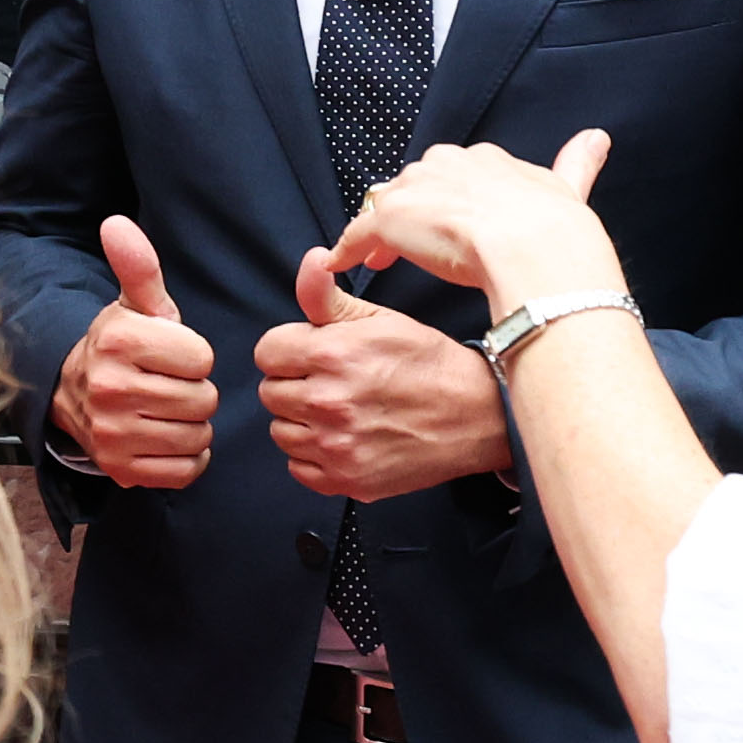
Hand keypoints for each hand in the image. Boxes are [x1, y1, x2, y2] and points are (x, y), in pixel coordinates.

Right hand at [54, 216, 216, 487]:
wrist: (73, 394)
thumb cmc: (121, 346)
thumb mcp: (135, 305)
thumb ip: (139, 267)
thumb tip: (116, 222)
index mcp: (118, 341)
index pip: (202, 359)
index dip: (194, 357)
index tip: (170, 355)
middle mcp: (110, 389)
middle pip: (203, 400)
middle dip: (196, 392)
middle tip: (169, 385)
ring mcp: (113, 435)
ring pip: (197, 437)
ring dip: (192, 426)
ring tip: (166, 410)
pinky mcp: (121, 470)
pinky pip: (185, 471)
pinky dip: (186, 459)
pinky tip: (165, 438)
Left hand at [251, 259, 514, 501]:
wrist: (476, 416)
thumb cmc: (429, 364)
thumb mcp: (380, 319)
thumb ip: (329, 297)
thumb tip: (309, 261)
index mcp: (331, 355)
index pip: (266, 353)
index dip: (288, 350)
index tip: (310, 355)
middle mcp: (328, 402)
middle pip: (270, 393)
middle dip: (294, 384)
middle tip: (330, 382)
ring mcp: (336, 446)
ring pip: (281, 432)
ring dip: (301, 421)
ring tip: (338, 411)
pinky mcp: (347, 480)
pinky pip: (299, 468)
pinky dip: (314, 456)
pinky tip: (343, 439)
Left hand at [313, 131, 626, 318]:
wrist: (534, 248)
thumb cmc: (555, 230)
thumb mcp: (569, 189)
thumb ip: (577, 164)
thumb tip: (596, 139)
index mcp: (485, 159)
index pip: (453, 172)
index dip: (446, 199)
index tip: (448, 221)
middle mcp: (446, 164)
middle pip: (414, 185)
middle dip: (411, 211)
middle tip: (411, 242)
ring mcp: (415, 189)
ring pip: (385, 206)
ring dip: (381, 231)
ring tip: (377, 258)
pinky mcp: (390, 218)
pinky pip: (358, 233)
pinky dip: (348, 249)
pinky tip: (342, 265)